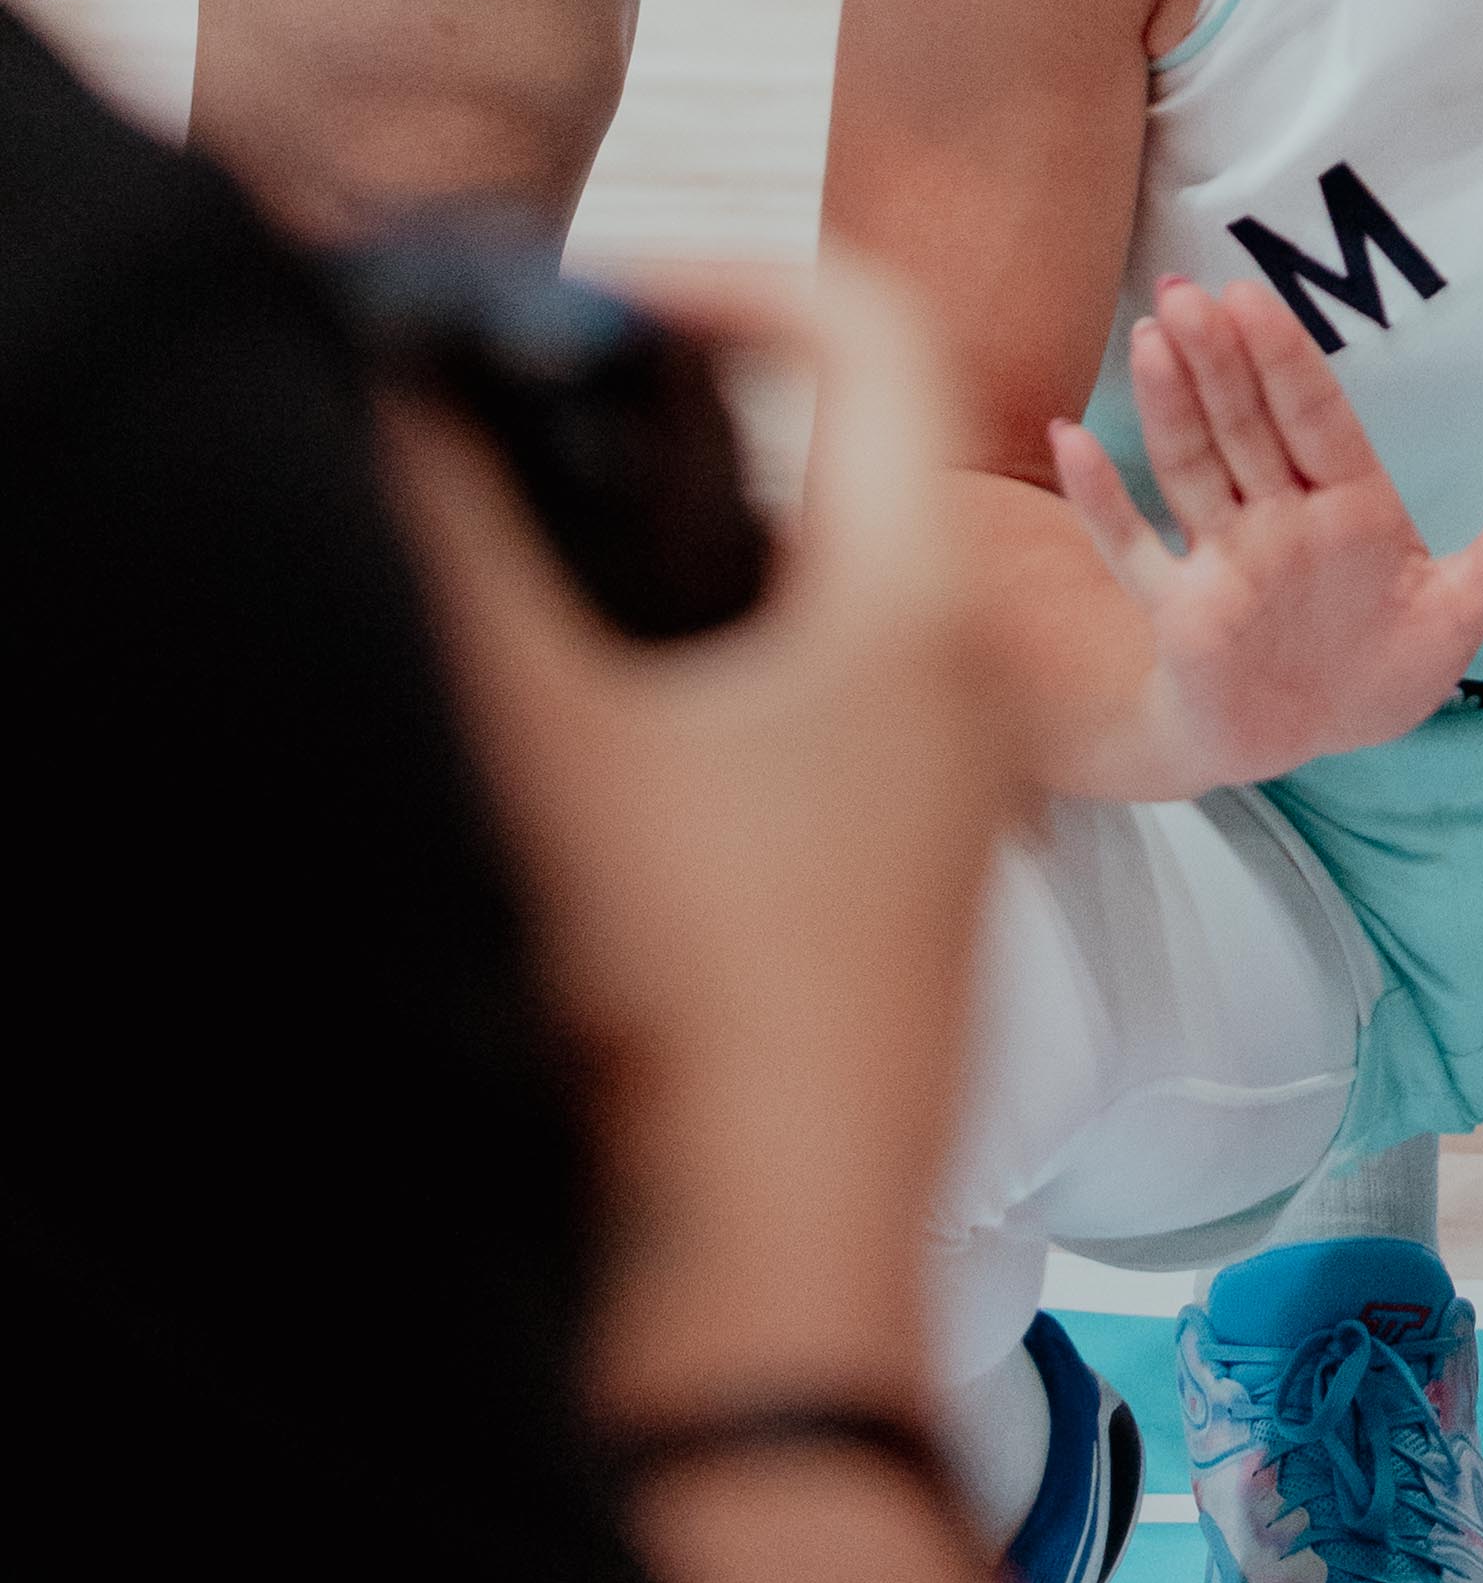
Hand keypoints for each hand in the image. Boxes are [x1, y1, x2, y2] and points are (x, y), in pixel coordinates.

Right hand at [381, 248, 1009, 1421]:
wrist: (762, 1307)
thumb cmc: (680, 1013)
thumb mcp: (553, 741)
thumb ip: (469, 554)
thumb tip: (411, 404)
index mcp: (920, 613)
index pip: (876, 333)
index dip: (733, 274)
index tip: (600, 310)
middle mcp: (971, 698)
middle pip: (854, 472)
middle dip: (696, 438)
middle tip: (551, 455)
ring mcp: (946, 821)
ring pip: (837, 619)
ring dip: (703, 584)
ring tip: (555, 614)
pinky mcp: (898, 926)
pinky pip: (825, 747)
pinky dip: (720, 713)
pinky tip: (600, 780)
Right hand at [1045, 271, 1482, 787]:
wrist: (1307, 740)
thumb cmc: (1381, 666)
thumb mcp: (1465, 604)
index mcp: (1347, 503)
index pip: (1313, 415)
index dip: (1286, 360)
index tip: (1255, 295)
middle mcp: (1276, 517)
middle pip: (1245, 425)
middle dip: (1220, 360)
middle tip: (1187, 288)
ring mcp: (1222, 560)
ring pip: (1191, 469)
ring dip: (1168, 407)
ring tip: (1147, 337)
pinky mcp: (1181, 613)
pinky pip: (1133, 550)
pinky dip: (1101, 500)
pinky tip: (1067, 441)